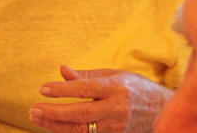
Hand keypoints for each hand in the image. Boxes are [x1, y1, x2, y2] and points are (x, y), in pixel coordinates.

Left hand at [29, 66, 172, 132]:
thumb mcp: (114, 75)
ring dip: (57, 125)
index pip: (84, 89)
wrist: (163, 111)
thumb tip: (61, 70)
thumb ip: (86, 76)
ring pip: (82, 129)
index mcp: (115, 88)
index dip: (62, 90)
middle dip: (54, 113)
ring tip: (37, 118)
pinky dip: (69, 132)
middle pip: (80, 113)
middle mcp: (116, 109)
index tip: (42, 89)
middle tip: (33, 110)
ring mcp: (116, 127)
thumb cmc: (135, 88)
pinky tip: (54, 127)